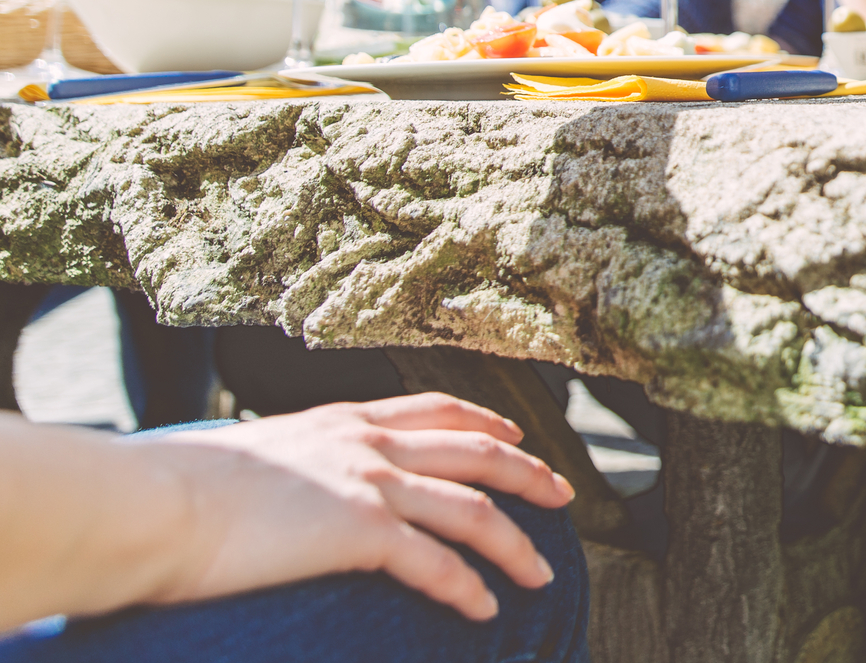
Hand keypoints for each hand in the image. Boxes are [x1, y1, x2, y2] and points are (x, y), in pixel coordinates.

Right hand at [152, 394, 574, 621]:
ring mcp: (370, 481)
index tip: (518, 436)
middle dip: (530, 473)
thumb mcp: (253, 456)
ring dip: (515, 544)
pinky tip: (486, 608)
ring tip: (542, 574)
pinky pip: (437, 563)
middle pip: (478, 450)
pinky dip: (469, 587)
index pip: (437, 407)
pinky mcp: (361, 529)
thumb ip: (293, 464)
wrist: (150, 504)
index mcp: (342, 419)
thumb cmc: (178, 490)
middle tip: (565, 496)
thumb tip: (291, 488)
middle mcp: (367, 441)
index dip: (487, 420)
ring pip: (473, 508)